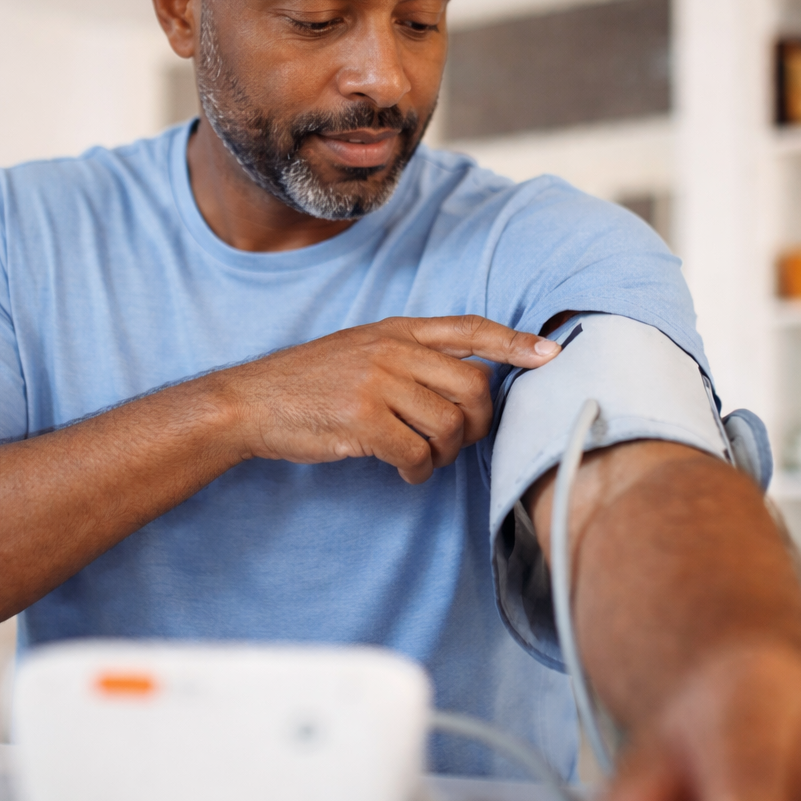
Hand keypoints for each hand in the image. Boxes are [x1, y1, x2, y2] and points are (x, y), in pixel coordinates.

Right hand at [211, 315, 559, 483]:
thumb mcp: (361, 350)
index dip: (513, 342)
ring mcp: (378, 383)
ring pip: (449, 425)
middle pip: (473, 387)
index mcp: (396, 330)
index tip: (549, 354)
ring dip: (445, 453)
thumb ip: (409, 356)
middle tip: (456, 441)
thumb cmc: (310, 383)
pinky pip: (418, 453)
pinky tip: (404, 471)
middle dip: (477, 424)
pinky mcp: (363, 419)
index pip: (469, 329)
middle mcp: (392, 351)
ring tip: (422, 457)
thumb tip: (467, 383)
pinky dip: (419, 471)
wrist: (251, 401)